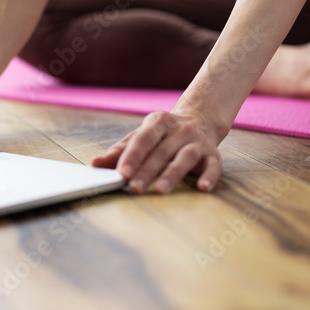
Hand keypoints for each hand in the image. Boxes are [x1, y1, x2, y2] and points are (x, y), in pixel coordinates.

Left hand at [91, 110, 222, 193]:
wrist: (201, 119)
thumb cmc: (162, 135)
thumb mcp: (141, 136)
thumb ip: (120, 151)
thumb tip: (95, 164)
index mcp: (158, 122)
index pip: (143, 139)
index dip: (132, 156)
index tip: (121, 173)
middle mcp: (180, 130)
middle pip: (162, 151)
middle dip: (147, 171)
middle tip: (134, 188)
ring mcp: (198, 141)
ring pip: (185, 157)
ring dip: (172, 174)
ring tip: (160, 190)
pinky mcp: (213, 154)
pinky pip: (213, 166)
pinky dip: (210, 176)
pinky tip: (202, 188)